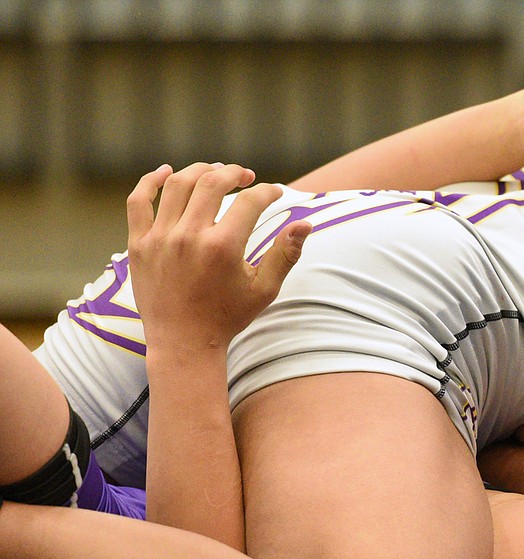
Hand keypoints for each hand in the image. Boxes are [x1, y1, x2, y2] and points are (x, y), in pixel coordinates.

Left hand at [126, 162, 310, 349]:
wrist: (183, 343)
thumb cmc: (227, 316)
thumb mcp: (264, 289)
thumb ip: (285, 254)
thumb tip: (306, 223)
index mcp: (223, 247)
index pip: (249, 201)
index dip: (267, 191)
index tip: (275, 192)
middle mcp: (189, 237)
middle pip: (212, 183)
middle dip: (234, 173)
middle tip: (246, 177)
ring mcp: (160, 238)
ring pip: (177, 184)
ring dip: (199, 171)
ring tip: (215, 172)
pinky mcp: (139, 244)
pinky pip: (139, 201)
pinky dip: (151, 181)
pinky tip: (166, 172)